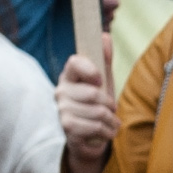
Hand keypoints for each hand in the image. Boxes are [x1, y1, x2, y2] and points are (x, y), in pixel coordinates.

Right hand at [57, 55, 117, 172]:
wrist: (90, 138)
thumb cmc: (96, 106)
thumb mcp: (103, 82)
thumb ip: (104, 60)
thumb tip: (104, 35)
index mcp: (69, 76)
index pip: (75, 62)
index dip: (91, 70)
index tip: (99, 80)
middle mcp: (60, 91)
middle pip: (94, 93)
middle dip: (110, 104)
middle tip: (109, 109)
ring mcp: (61, 109)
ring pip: (98, 112)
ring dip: (111, 120)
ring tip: (108, 122)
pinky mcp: (66, 127)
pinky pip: (96, 127)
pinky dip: (107, 131)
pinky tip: (103, 132)